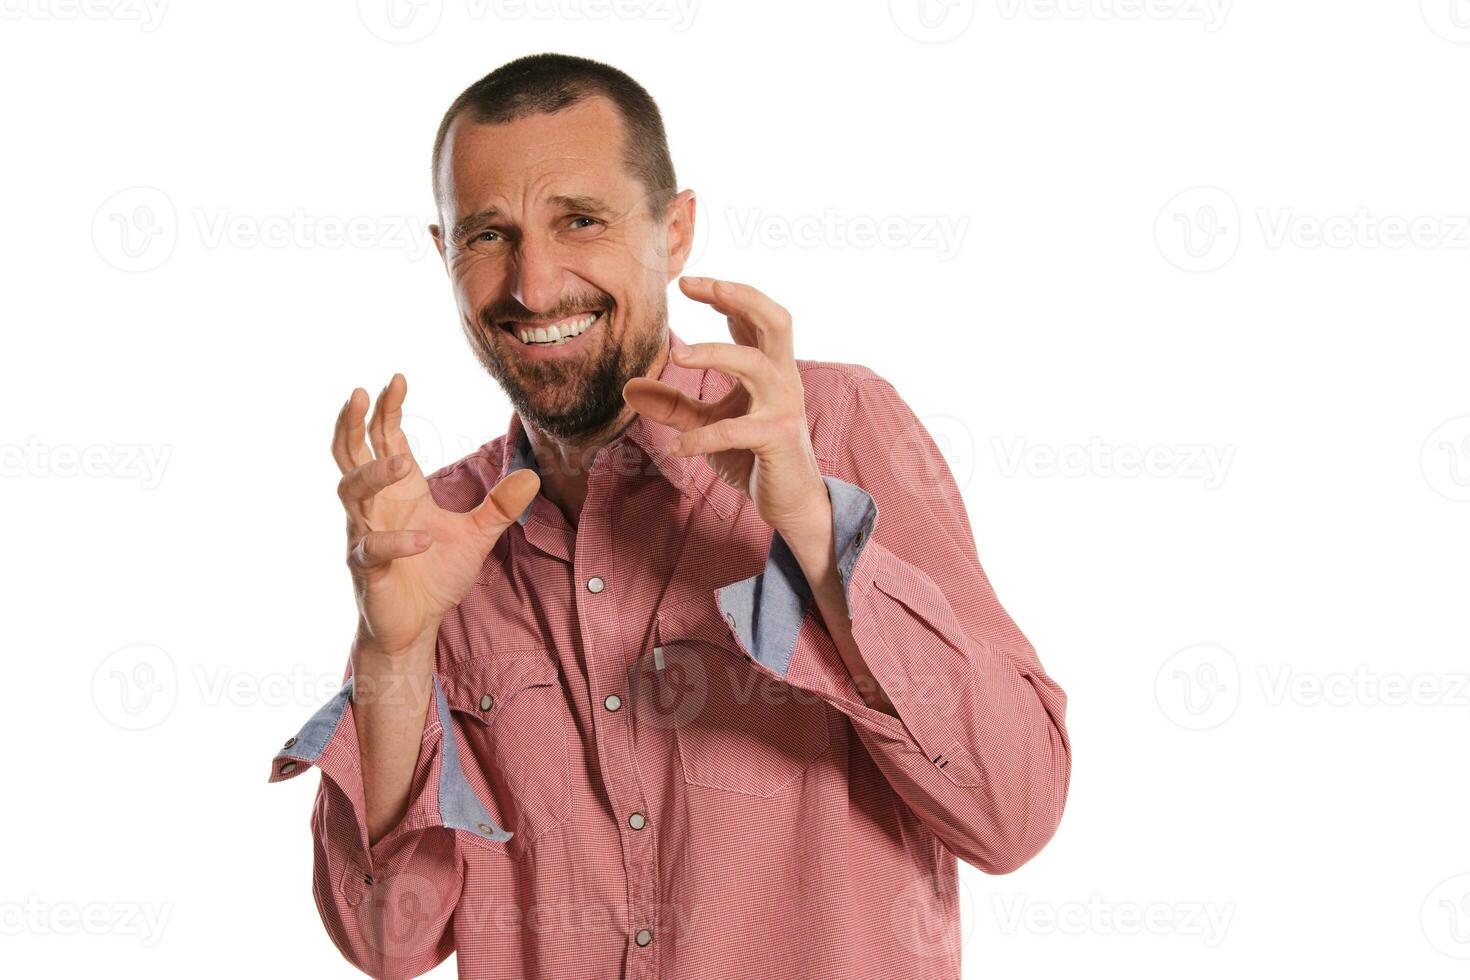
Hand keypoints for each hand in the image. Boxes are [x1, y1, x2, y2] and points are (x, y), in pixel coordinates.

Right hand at [332, 374, 539, 657]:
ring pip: (351, 492)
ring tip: (403, 462)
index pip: (384, 439)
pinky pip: (372, 548)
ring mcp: (365, 534)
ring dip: (374, 474)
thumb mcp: (476, 535)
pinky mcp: (366, 568)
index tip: (396, 379)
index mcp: (399, 491)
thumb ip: (499, 506)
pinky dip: (396, 541)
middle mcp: (375, 506)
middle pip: (350, 454)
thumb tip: (533, 476)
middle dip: (352, 423)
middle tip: (362, 393)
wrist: (416, 626)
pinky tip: (422, 541)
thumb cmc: (434, 576)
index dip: (386, 410)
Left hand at [622, 277, 830, 543]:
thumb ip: (674, 405)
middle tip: (698, 286)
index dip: (723, 294)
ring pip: (754, 363)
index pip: (753, 317)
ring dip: (715, 353)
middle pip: (775, 320)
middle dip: (740, 297)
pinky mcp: (777, 439)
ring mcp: (783, 407)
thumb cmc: (753, 456)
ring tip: (676, 356)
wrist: (791, 502)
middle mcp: (782, 379)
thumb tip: (629, 387)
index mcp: (769, 368)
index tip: (686, 282)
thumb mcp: (709, 424)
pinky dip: (701, 437)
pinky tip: (675, 448)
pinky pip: (736, 430)